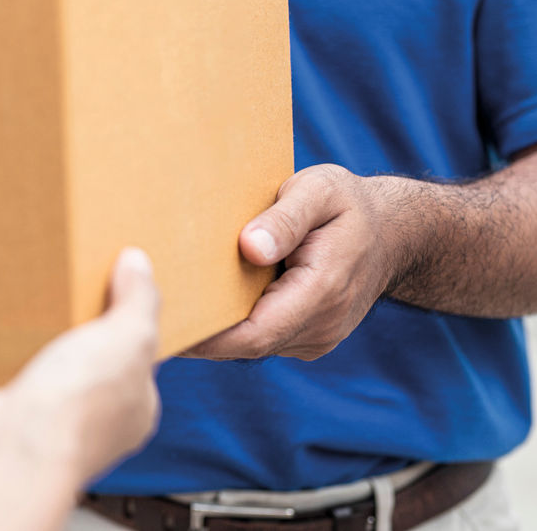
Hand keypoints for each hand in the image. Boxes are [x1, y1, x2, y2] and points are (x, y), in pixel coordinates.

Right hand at [0, 249, 161, 486]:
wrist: (6, 448)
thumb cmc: (74, 411)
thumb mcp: (128, 338)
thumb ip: (139, 301)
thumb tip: (140, 265)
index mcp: (134, 407)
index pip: (141, 354)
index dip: (131, 316)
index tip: (119, 280)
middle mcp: (93, 416)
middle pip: (93, 355)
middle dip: (82, 323)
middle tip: (75, 285)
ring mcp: (49, 414)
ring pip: (49, 361)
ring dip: (41, 334)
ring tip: (37, 299)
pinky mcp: (9, 407)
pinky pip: (11, 367)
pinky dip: (6, 347)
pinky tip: (6, 327)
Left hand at [183, 164, 402, 361]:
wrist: (393, 233)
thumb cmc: (348, 204)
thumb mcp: (319, 192)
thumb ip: (285, 219)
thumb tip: (250, 248)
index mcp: (323, 291)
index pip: (255, 333)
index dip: (208, 337)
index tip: (165, 326)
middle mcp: (321, 325)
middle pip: (246, 345)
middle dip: (200, 335)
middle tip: (143, 315)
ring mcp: (316, 337)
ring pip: (253, 345)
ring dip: (213, 332)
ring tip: (164, 307)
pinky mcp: (306, 337)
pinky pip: (262, 338)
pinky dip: (231, 326)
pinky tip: (200, 304)